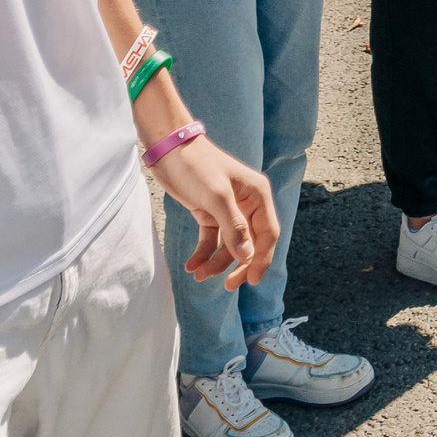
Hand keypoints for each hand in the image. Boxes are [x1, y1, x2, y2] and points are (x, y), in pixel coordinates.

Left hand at [149, 134, 280, 286]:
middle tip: (227, 286)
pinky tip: (191, 265)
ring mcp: (228, 209)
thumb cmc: (197, 166)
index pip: (268, 233)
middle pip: (250, 243)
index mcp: (257, 195)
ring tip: (197, 274)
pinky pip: (211, 239)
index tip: (251, 280)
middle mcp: (247, 203)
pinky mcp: (210, 212)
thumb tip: (248, 256)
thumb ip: (234, 227)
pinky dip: (203, 253)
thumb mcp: (217, 197)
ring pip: (229, 244)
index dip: (262, 258)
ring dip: (216, 262)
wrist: (168, 150)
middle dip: (239, 265)